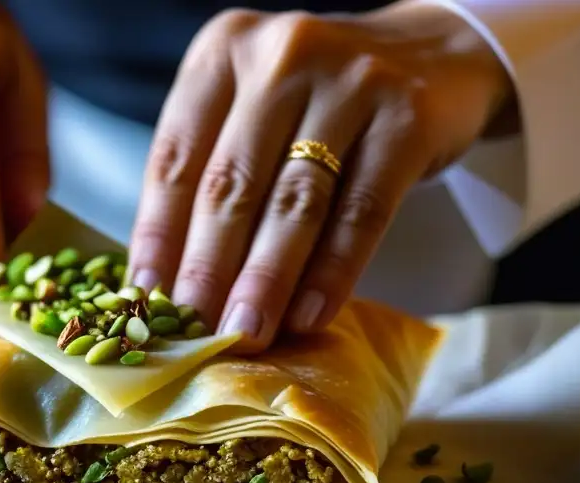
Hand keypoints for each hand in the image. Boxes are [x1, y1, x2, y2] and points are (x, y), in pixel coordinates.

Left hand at [128, 0, 513, 351]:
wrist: (433, 55)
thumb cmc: (318, 101)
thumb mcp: (251, 112)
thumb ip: (211, 175)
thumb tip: (170, 285)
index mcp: (223, 52)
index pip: (176, 159)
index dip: (158, 236)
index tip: (147, 299)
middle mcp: (281, 56)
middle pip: (232, 183)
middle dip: (208, 269)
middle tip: (197, 333)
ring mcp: (350, 81)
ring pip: (295, 201)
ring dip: (266, 279)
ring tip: (246, 332)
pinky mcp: (407, 118)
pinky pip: (362, 211)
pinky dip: (333, 271)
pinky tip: (310, 315)